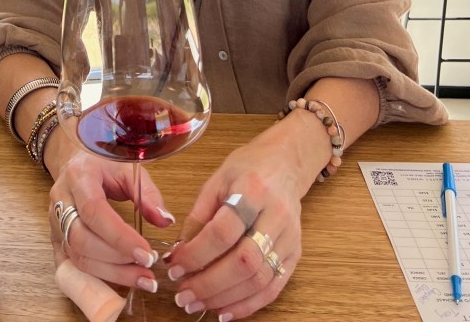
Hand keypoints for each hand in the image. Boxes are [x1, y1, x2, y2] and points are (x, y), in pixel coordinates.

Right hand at [48, 149, 173, 290]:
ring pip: (76, 257)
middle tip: (147, 268)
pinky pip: (69, 267)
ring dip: (110, 274)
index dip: (120, 237)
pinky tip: (116, 285)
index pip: (94, 211)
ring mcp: (54, 222)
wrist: (76, 160)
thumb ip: (147, 193)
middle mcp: (60, 200)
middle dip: (116, 260)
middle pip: (81, 239)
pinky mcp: (55, 239)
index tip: (147, 254)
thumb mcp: (128, 168)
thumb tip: (166, 221)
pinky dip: (92, 280)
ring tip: (141, 278)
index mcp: (79, 176)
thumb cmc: (104, 164)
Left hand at [165, 124, 308, 318]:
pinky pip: (273, 288)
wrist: (285, 162)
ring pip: (258, 279)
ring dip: (224, 298)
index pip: (222, 231)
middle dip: (209, 284)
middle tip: (182, 294)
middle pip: (243, 261)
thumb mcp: (217, 179)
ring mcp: (289, 238)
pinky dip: (248, 305)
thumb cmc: (248, 168)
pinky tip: (224, 310)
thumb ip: (199, 215)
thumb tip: (179, 252)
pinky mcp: (295, 254)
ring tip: (197, 303)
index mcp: (252, 189)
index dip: (196, 253)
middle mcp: (276, 215)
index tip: (174, 266)